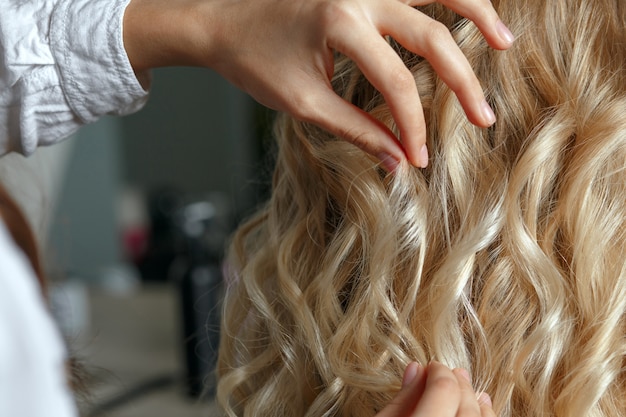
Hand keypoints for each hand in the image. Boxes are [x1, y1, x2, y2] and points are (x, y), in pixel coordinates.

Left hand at [123, 0, 513, 169]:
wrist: (219, 20)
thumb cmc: (253, 61)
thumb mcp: (303, 103)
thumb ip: (357, 129)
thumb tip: (398, 162)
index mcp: (340, 23)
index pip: (396, 83)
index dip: (413, 126)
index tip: (420, 158)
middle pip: (429, 36)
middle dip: (461, 82)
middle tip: (484, 118)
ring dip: (475, 11)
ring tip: (504, 42)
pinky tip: (466, 9)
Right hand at [376, 362, 494, 416]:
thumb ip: (400, 401)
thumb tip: (416, 370)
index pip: (444, 390)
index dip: (438, 371)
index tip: (431, 366)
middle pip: (466, 406)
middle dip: (457, 384)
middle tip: (445, 372)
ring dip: (475, 403)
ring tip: (467, 390)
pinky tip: (479, 411)